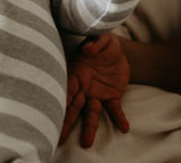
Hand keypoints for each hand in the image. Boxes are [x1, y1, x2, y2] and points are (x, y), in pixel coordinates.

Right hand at [60, 33, 130, 147]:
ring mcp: (96, 94)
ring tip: (86, 143)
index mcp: (76, 73)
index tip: (55, 110)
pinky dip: (119, 118)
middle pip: (74, 107)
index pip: (68, 88)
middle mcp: (84, 88)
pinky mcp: (112, 97)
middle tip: (59, 138)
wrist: (117, 51)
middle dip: (66, 122)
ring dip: (89, 128)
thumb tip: (89, 48)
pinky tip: (124, 127)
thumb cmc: (103, 43)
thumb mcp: (101, 37)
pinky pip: (114, 110)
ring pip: (91, 113)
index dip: (63, 99)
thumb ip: (96, 42)